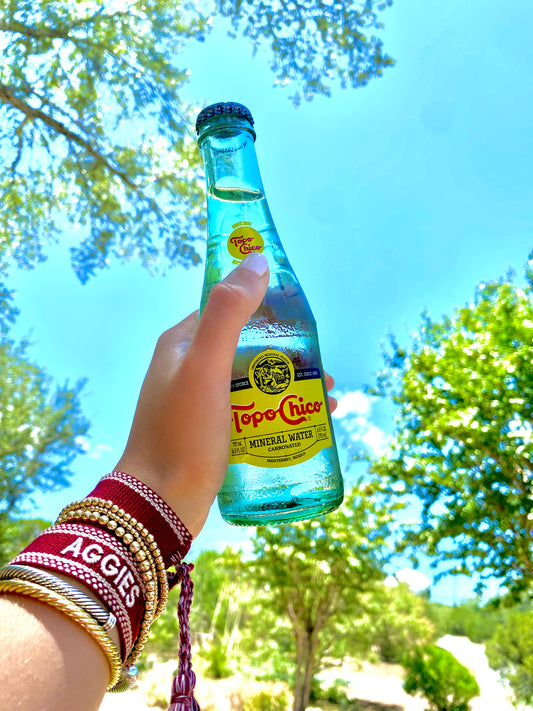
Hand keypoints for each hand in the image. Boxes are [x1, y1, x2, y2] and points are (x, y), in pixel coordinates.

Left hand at [116, 252, 336, 536]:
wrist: (160, 505)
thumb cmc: (182, 433)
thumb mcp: (206, 367)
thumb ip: (229, 313)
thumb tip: (257, 260)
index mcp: (182, 344)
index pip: (227, 309)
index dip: (265, 308)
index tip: (302, 319)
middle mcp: (189, 369)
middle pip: (247, 348)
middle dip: (287, 354)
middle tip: (322, 369)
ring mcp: (199, 403)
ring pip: (253, 381)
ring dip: (289, 385)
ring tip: (327, 398)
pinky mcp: (212, 432)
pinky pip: (251, 411)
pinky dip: (278, 411)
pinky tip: (308, 424)